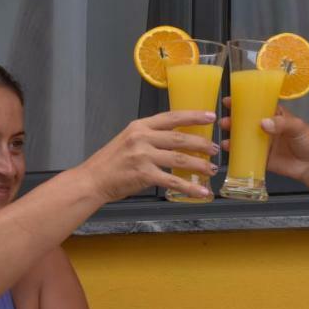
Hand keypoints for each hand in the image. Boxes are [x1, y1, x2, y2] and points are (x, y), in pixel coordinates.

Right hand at [80, 110, 220, 202]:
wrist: (92, 180)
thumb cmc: (111, 162)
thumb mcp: (129, 140)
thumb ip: (150, 138)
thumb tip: (176, 142)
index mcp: (140, 126)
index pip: (172, 117)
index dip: (193, 116)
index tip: (211, 116)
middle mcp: (142, 138)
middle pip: (179, 138)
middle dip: (201, 143)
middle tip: (215, 148)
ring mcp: (143, 156)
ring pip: (179, 158)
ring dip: (199, 164)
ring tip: (212, 169)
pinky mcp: (144, 174)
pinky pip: (173, 181)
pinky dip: (189, 187)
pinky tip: (201, 191)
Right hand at [219, 100, 308, 180]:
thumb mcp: (298, 127)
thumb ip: (282, 124)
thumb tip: (263, 124)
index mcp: (275, 116)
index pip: (257, 105)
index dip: (243, 101)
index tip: (229, 100)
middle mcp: (267, 128)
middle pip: (247, 121)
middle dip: (233, 118)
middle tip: (224, 119)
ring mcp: (263, 143)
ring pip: (244, 136)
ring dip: (232, 133)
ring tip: (224, 131)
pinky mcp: (261, 158)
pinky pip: (246, 153)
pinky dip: (235, 150)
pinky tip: (228, 147)